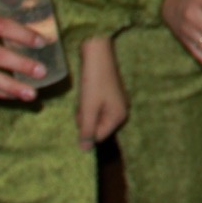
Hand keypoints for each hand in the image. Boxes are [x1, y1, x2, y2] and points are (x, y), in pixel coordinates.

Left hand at [75, 36, 127, 150]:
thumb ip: (86, 130)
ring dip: (86, 110)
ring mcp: (116, 102)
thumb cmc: (94, 81)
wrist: (98, 52)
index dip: (85, 129)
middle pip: (98, 127)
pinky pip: (97, 106)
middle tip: (82, 104)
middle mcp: (121, 111)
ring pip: (96, 116)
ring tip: (84, 95)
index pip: (98, 136)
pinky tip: (87, 90)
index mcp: (118, 117)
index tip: (81, 114)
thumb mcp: (87, 108)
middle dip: (85, 119)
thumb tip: (85, 150)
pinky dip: (89, 102)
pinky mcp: (111, 93)